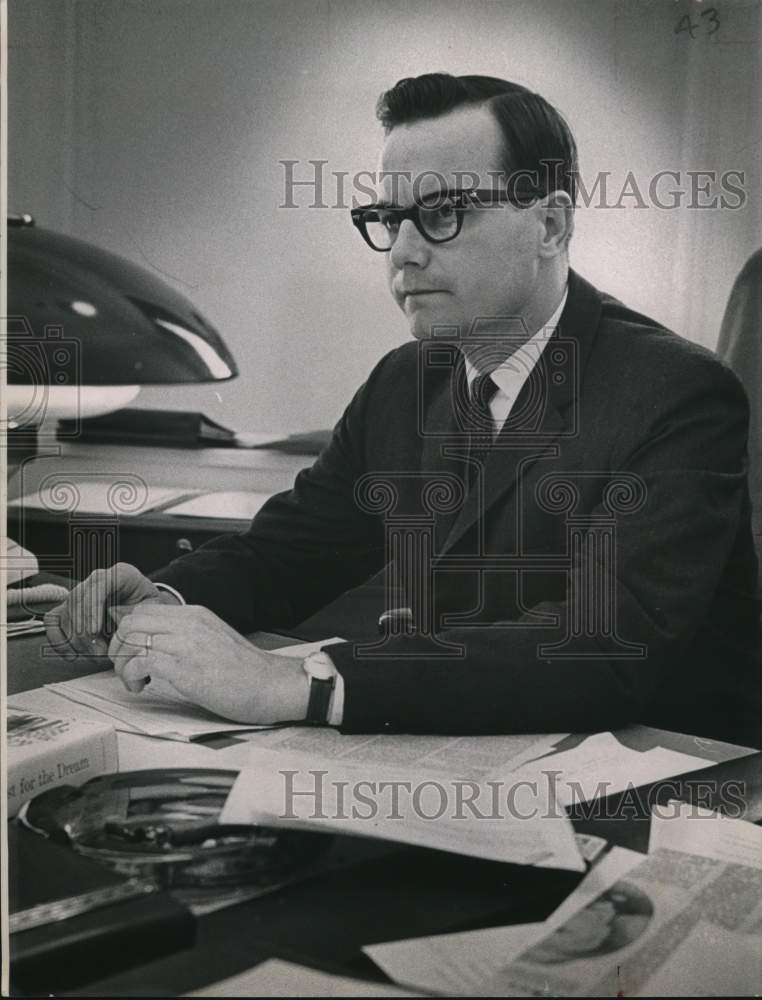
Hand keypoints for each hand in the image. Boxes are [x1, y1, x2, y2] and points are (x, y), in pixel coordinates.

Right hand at [44, 562, 179, 660]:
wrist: (144, 609)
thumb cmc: (148, 608)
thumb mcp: (152, 609)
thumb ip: (139, 617)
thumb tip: (123, 635)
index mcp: (121, 574)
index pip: (99, 583)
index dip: (93, 608)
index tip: (94, 632)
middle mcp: (97, 579)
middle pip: (78, 601)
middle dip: (85, 632)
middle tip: (99, 652)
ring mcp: (81, 593)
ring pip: (65, 613)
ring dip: (76, 640)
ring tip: (94, 655)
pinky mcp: (69, 607)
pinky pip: (53, 621)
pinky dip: (60, 640)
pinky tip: (74, 654)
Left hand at [107, 603, 309, 723]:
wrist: (272, 685)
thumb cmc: (247, 672)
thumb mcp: (215, 640)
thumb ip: (189, 637)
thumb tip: (161, 646)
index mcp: (196, 615)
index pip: (144, 610)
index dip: (129, 632)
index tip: (130, 652)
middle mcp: (189, 623)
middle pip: (131, 621)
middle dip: (119, 646)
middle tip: (126, 667)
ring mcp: (186, 643)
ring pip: (131, 639)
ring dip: (122, 663)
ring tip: (134, 681)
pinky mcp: (184, 667)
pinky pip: (139, 662)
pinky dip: (131, 676)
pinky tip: (142, 687)